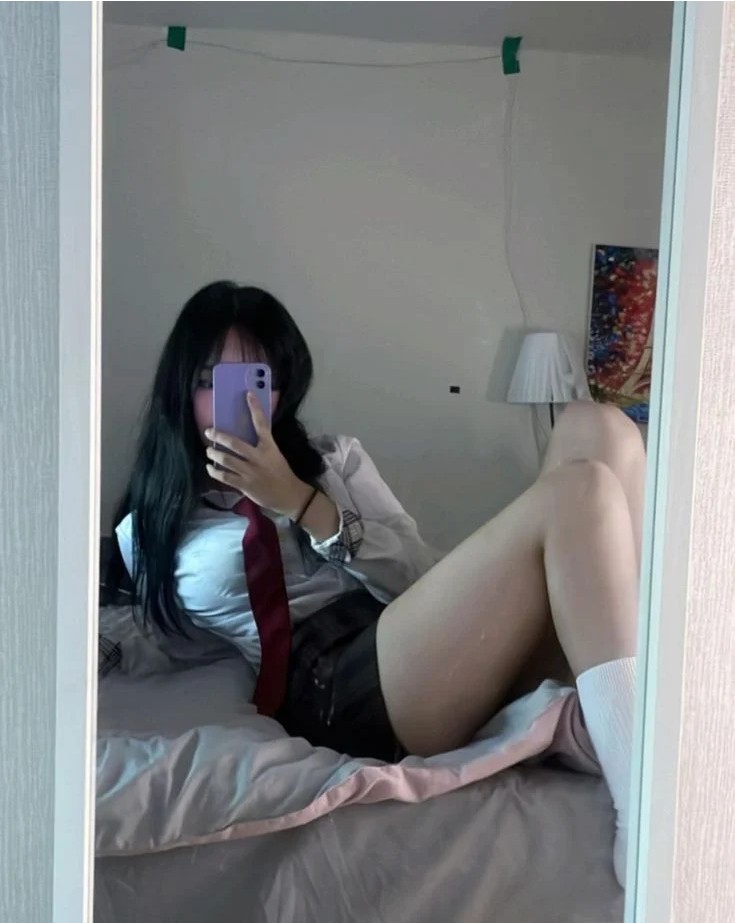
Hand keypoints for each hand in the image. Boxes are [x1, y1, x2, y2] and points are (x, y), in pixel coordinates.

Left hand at [205, 393, 312, 516]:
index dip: (255, 408)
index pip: (261, 424)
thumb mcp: (275, 454)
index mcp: (269, 447)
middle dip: (219, 436)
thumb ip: (262, 445)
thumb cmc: (281, 472)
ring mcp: (250, 472)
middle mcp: (258, 458)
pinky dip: (214, 471)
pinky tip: (210, 468)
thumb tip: (246, 434)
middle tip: (208, 431)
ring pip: (226, 460)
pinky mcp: (245, 484)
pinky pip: (225, 477)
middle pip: (234, 443)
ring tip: (209, 450)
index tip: (248, 394)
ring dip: (214, 454)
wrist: (288, 494)